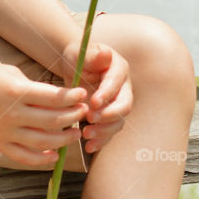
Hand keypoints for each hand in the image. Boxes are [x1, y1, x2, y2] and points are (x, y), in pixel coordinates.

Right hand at [0, 62, 87, 167]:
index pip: (55, 98)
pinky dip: (42, 159)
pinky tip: (54, 154)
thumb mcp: (10, 72)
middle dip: (73, 116)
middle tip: (84, 112)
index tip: (83, 94)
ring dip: (64, 139)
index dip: (73, 97)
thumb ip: (33, 87)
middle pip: (53, 120)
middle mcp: (13, 114)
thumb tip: (58, 98)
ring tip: (75, 133)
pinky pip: (24, 157)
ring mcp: (5, 132)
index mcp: (17, 91)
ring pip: (43, 141)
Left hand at [60, 38, 131, 153]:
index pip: (116, 83)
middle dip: (108, 115)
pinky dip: (101, 140)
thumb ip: (92, 55)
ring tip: (86, 134)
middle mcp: (123, 88)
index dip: (106, 94)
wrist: (74, 67)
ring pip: (118, 121)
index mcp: (118, 69)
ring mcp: (118, 104)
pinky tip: (89, 146)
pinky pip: (110, 131)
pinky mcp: (110, 117)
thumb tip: (105, 54)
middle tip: (90, 119)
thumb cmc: (77, 57)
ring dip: (104, 130)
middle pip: (124, 105)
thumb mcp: (80, 52)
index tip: (92, 103)